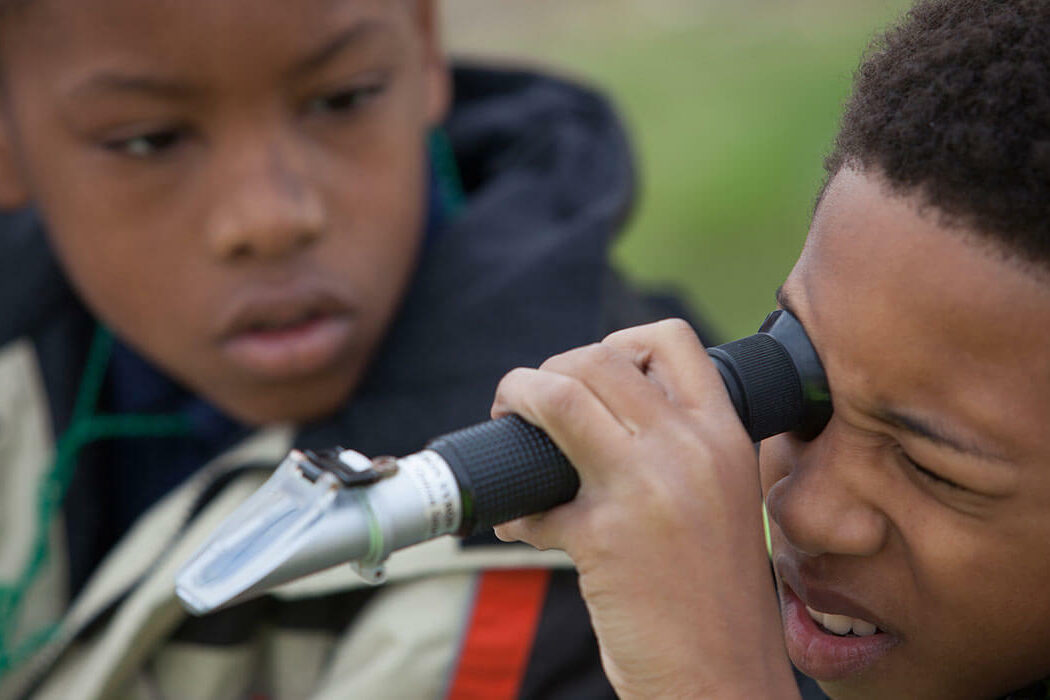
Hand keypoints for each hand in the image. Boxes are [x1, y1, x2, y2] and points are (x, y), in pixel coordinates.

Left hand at [492, 319, 797, 698]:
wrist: (723, 679)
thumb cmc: (715, 596)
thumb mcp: (721, 500)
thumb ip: (675, 451)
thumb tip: (587, 412)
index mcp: (726, 437)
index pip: (671, 340)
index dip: (617, 344)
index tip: (588, 374)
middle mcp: (692, 450)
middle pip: (599, 360)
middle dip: (546, 373)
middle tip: (529, 405)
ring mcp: (648, 489)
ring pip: (561, 395)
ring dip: (517, 402)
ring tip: (509, 429)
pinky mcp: (603, 536)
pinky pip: (534, 497)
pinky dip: (513, 507)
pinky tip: (519, 524)